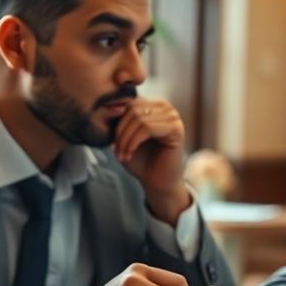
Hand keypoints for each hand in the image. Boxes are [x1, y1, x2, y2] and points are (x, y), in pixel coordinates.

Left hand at [113, 99, 189, 222]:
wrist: (157, 183)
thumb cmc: (142, 161)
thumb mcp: (125, 137)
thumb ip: (119, 120)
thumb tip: (109, 107)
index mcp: (154, 106)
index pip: (129, 103)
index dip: (117, 123)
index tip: (112, 143)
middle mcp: (166, 107)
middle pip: (133, 109)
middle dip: (120, 132)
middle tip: (116, 151)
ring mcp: (173, 117)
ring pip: (139, 119)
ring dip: (125, 140)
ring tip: (122, 155)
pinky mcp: (176, 129)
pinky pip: (147, 128)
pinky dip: (133, 142)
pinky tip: (129, 154)